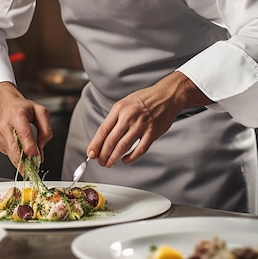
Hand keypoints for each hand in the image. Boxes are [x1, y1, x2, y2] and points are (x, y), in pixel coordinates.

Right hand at [0, 81, 52, 166]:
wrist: (8, 106)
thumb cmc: (25, 109)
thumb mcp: (41, 113)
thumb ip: (45, 131)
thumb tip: (41, 149)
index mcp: (17, 115)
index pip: (23, 133)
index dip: (30, 147)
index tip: (37, 157)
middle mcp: (6, 125)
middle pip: (15, 149)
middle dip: (25, 160)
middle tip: (35, 166)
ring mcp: (0, 135)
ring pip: (12, 155)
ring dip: (23, 160)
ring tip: (31, 156)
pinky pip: (10, 154)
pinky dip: (18, 155)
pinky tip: (22, 147)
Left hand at [86, 71, 211, 167]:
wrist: (166, 95)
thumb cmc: (145, 99)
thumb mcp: (125, 103)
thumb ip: (115, 119)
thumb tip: (103, 137)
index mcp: (119, 109)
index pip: (103, 129)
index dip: (95, 144)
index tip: (91, 153)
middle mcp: (129, 116)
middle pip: (111, 140)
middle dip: (103, 154)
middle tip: (100, 161)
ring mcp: (141, 125)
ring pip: (123, 146)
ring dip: (114, 157)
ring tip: (109, 163)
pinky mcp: (152, 132)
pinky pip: (139, 149)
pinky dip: (131, 157)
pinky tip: (125, 160)